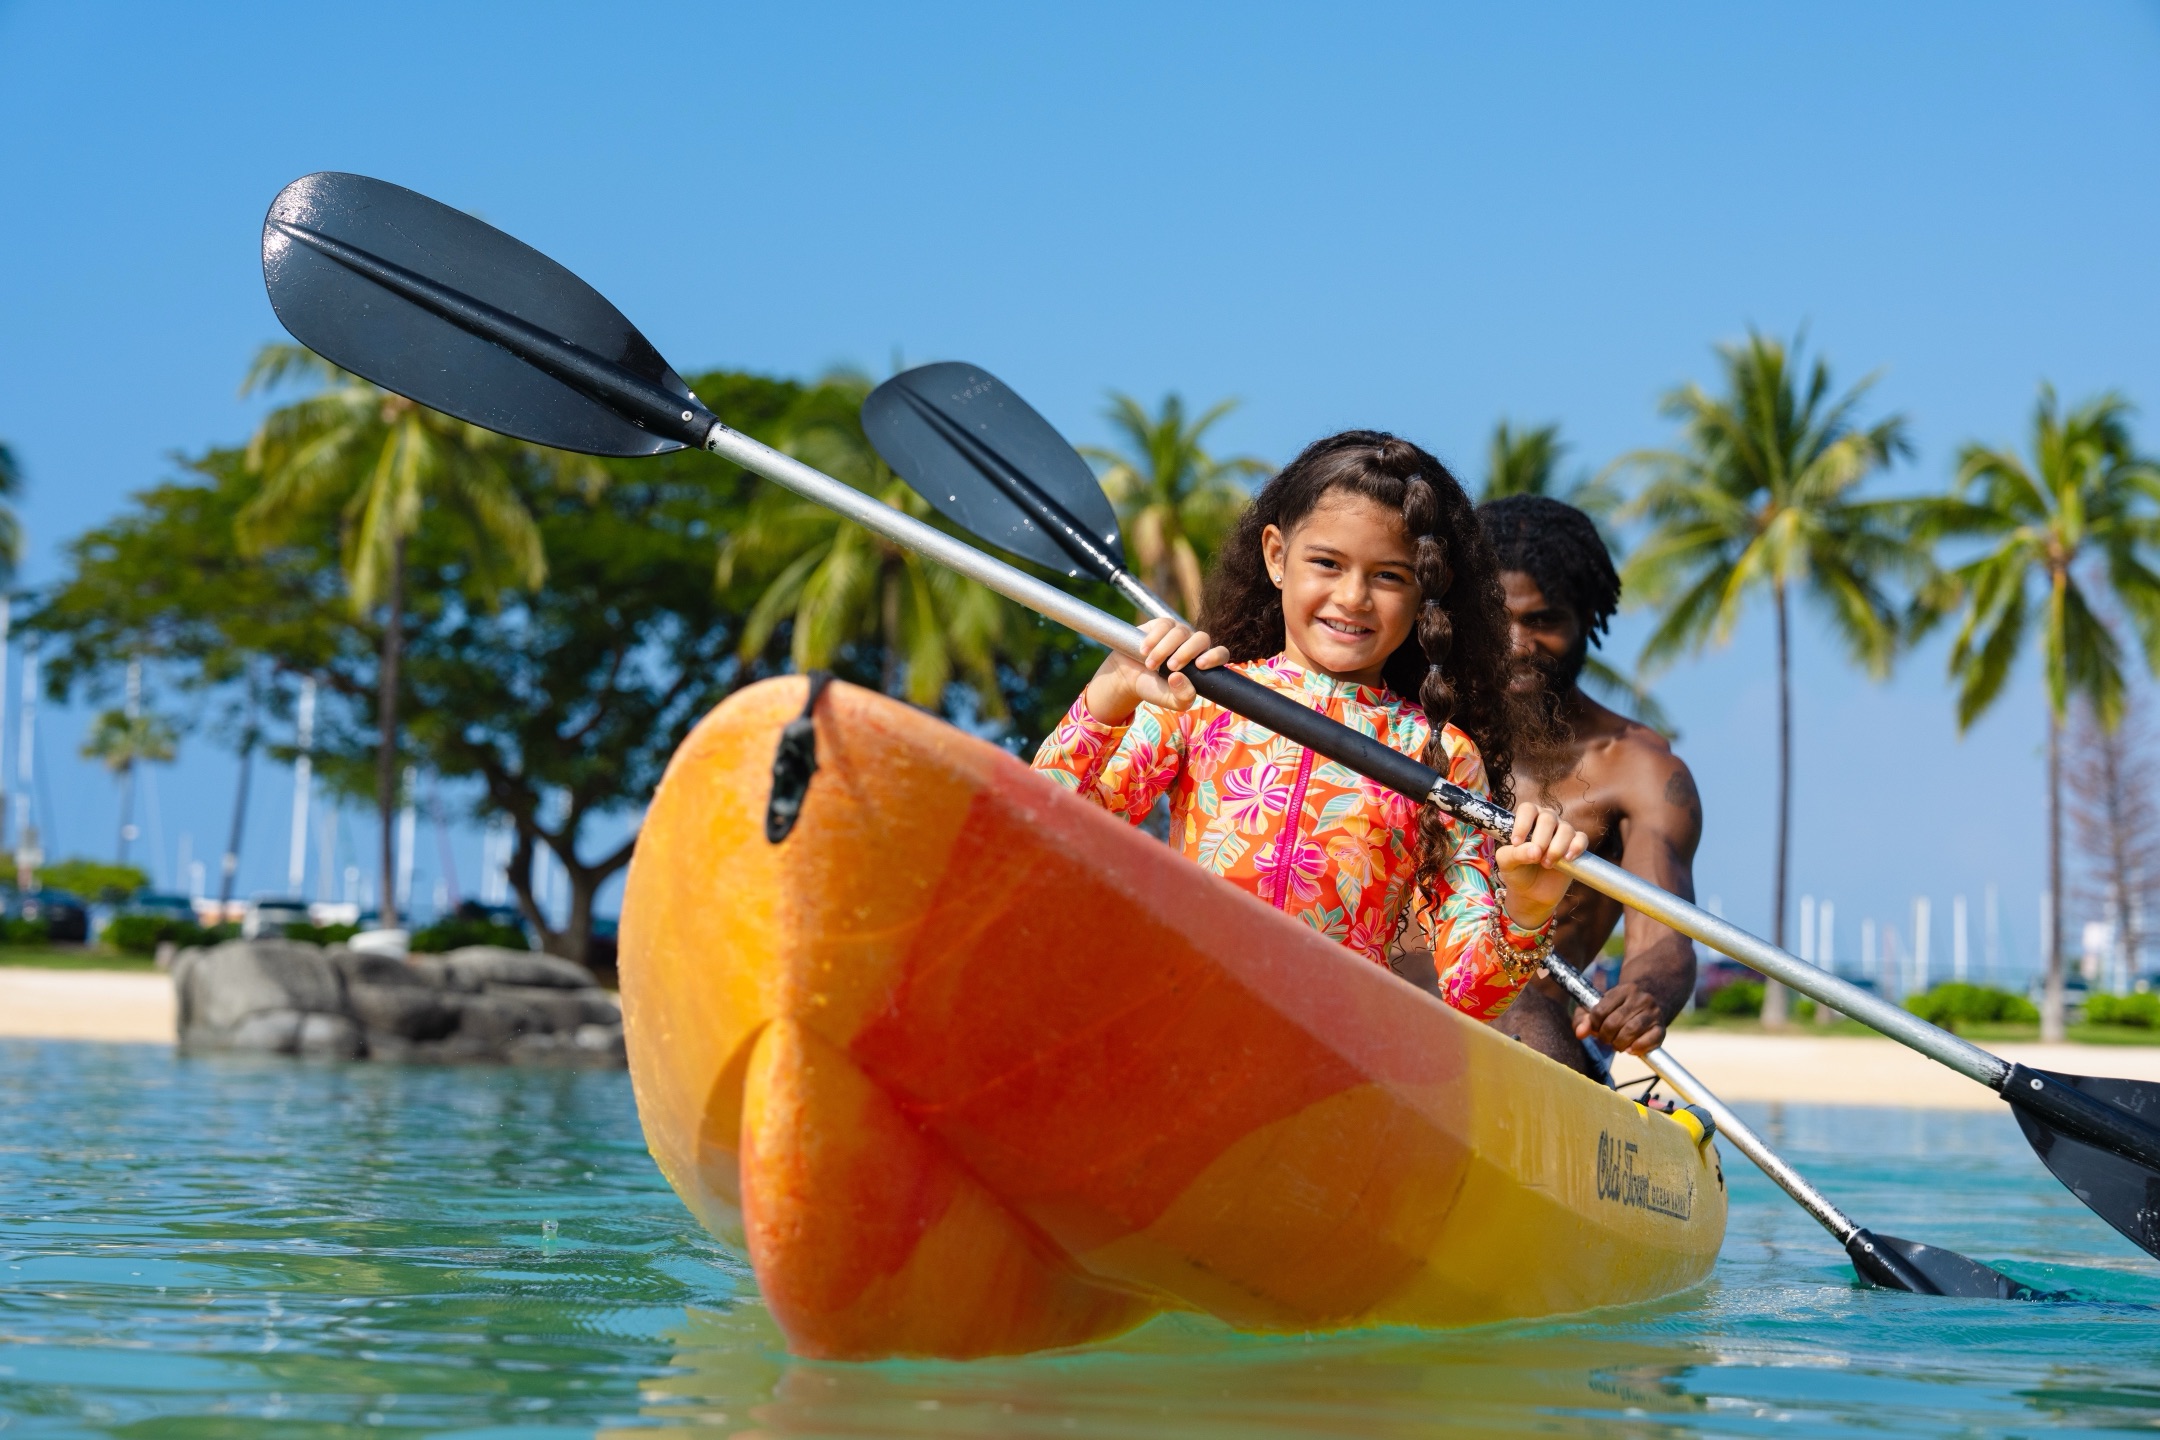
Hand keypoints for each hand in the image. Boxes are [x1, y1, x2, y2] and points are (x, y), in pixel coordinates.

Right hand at [1082, 617, 1230, 722]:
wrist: (1129, 677)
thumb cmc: (1154, 688)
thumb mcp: (1170, 700)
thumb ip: (1182, 697)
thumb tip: (1179, 677)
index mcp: (1203, 663)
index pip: (1220, 654)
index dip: (1215, 656)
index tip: (1200, 665)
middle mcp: (1194, 645)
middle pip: (1201, 638)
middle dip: (1186, 653)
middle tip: (1170, 667)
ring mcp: (1180, 632)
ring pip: (1180, 632)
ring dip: (1163, 650)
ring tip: (1150, 665)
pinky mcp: (1163, 624)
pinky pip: (1164, 626)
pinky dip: (1153, 640)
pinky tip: (1144, 652)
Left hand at [1494, 804, 1586, 929]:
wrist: (1532, 892)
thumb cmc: (1516, 871)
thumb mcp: (1506, 863)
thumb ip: (1514, 854)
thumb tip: (1535, 850)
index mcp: (1527, 820)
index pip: (1527, 809)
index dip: (1523, 824)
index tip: (1516, 843)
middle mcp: (1546, 821)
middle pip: (1548, 818)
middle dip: (1541, 839)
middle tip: (1536, 857)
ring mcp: (1562, 832)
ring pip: (1565, 829)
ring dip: (1556, 848)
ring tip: (1546, 864)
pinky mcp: (1576, 845)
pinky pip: (1581, 838)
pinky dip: (1576, 847)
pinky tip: (1567, 859)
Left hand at [1573, 981, 1666, 1054]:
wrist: (1650, 1003)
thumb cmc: (1618, 1008)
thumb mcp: (1600, 1007)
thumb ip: (1584, 1019)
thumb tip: (1580, 1033)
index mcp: (1623, 990)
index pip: (1600, 1011)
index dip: (1594, 1025)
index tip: (1596, 1028)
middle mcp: (1640, 998)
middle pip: (1613, 1023)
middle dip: (1605, 1037)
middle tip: (1606, 1039)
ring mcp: (1653, 1012)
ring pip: (1630, 1031)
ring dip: (1619, 1044)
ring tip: (1617, 1044)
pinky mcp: (1661, 1028)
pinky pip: (1649, 1040)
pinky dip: (1637, 1048)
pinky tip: (1631, 1049)